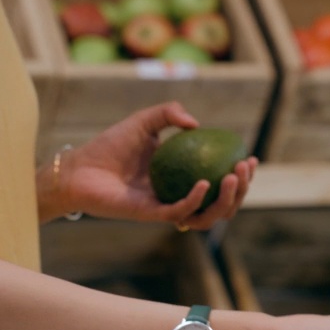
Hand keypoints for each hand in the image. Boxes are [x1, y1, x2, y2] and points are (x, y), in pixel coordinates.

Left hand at [52, 102, 257, 228]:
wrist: (80, 167)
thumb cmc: (110, 145)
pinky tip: (205, 183)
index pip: (220, 181)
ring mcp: (166, 207)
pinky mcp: (150, 214)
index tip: (250, 158)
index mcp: (182, 177)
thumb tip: (197, 124)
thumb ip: (169, 114)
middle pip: (221, 203)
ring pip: (207, 215)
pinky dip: (195, 200)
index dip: (241, 174)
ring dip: (226, 201)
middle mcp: (178, 195)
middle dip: (242, 189)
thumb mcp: (144, 121)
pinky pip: (180, 212)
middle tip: (245, 168)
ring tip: (233, 178)